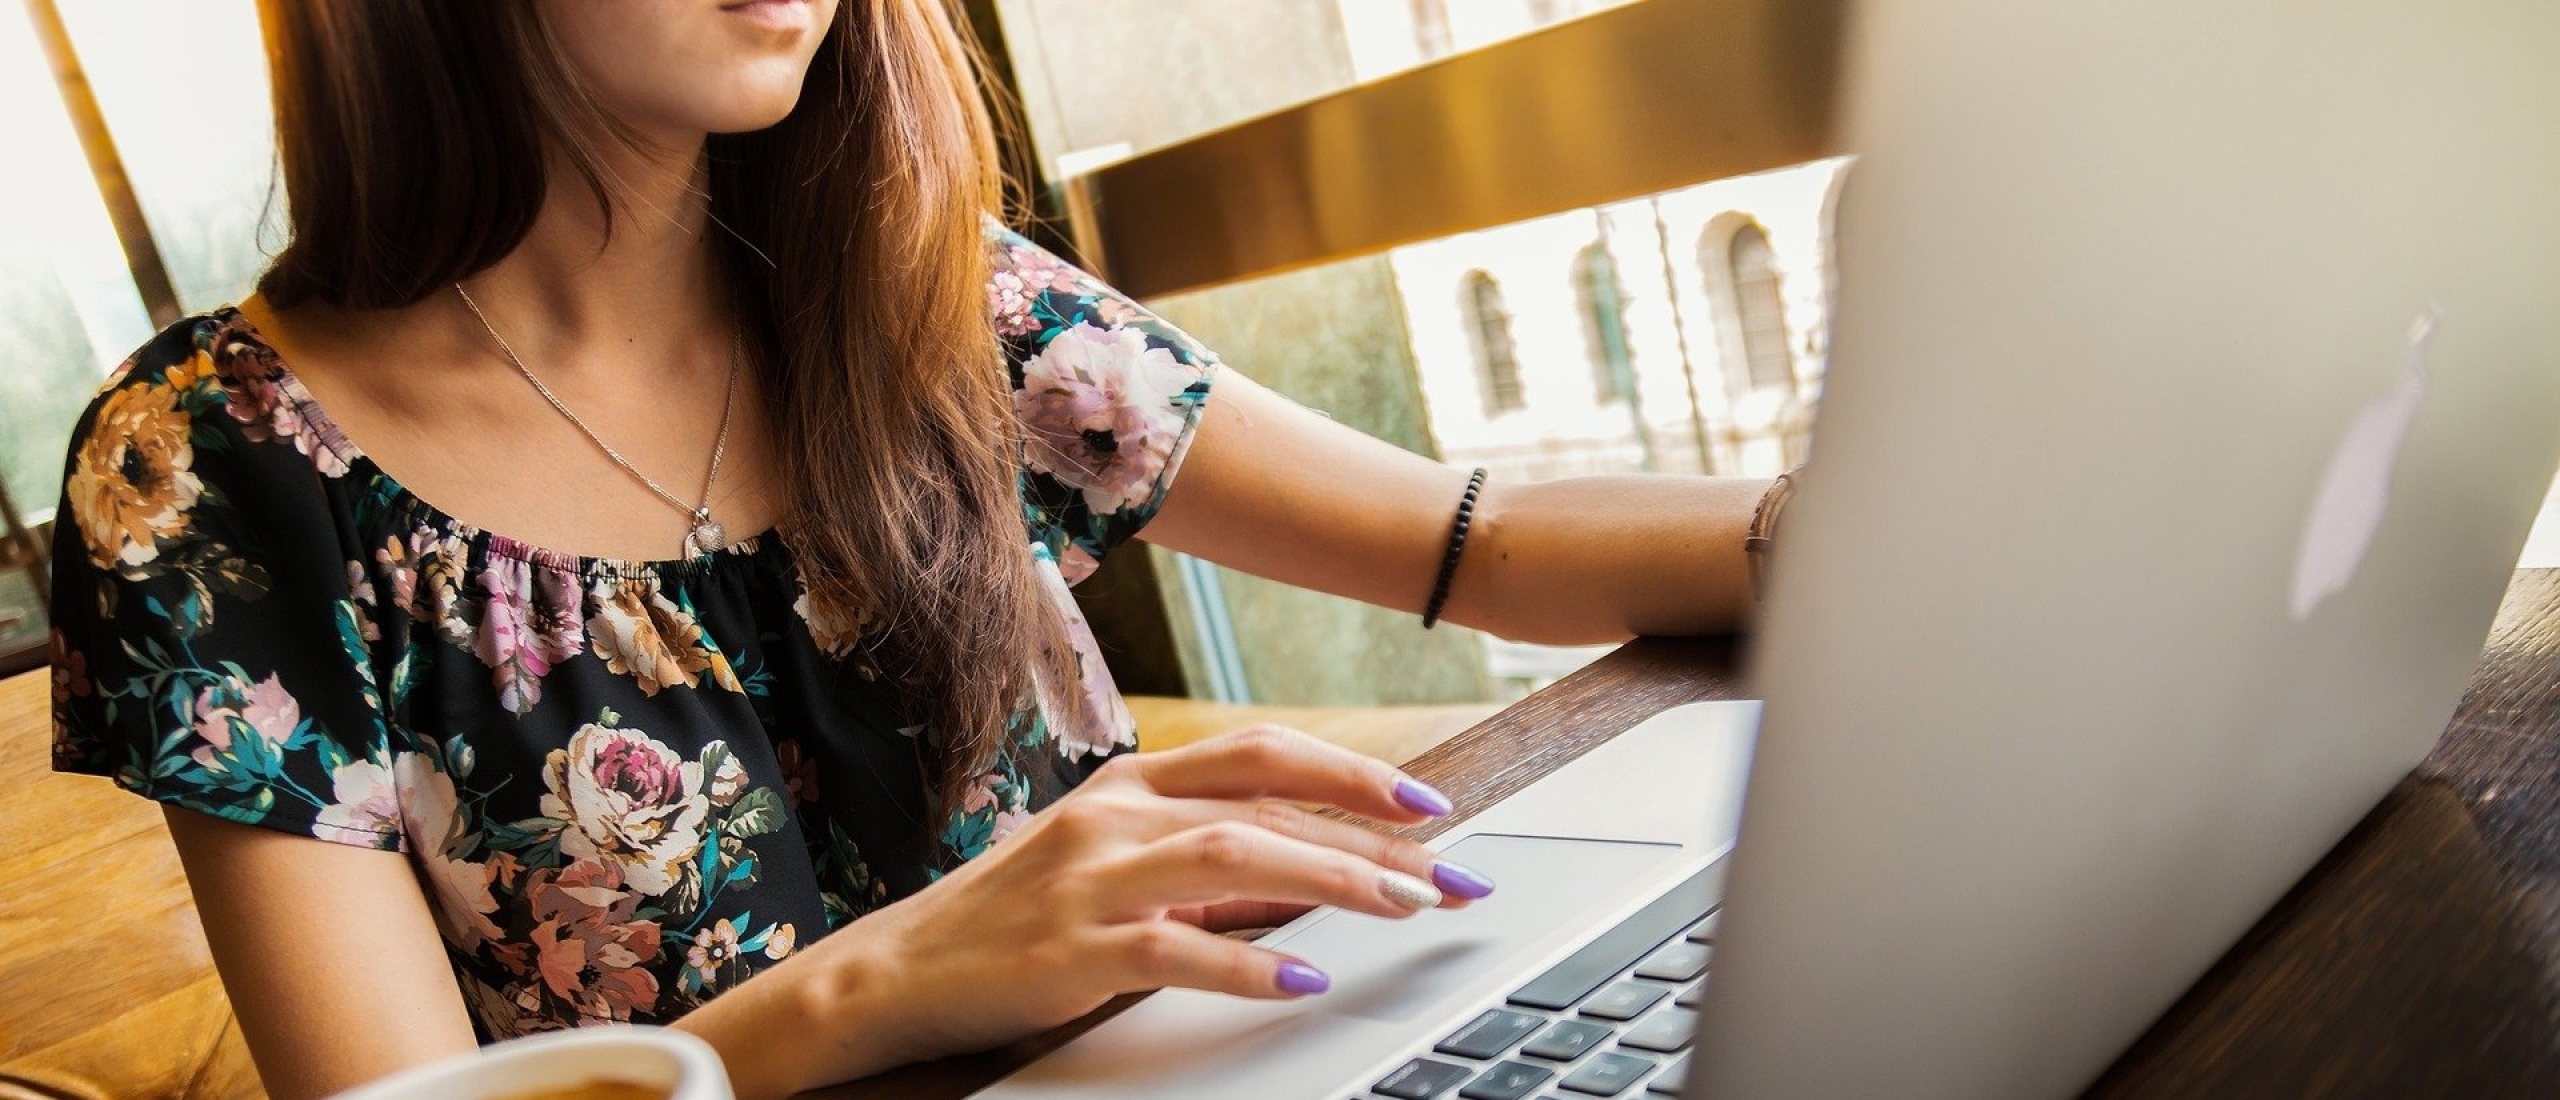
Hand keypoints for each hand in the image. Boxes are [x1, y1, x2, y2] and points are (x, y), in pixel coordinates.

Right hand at [700, 725, 1497, 1093]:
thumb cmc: (1015, 922)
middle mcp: (1115, 815)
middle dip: (1372, 835)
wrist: (897, 972)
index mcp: (1130, 785)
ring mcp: (1092, 878)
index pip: (1260, 754)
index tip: (1428, 806)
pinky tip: (1302, 975)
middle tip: (1451, 872)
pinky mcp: (1073, 948)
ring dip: (1332, 879)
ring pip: (1234, 855)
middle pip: (1266, 802)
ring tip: (1404, 908)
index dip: (1351, 773)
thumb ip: (1205, 867)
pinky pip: (1176, 946)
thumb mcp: (1113, 871)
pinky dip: (1248, 959)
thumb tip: (1313, 876)